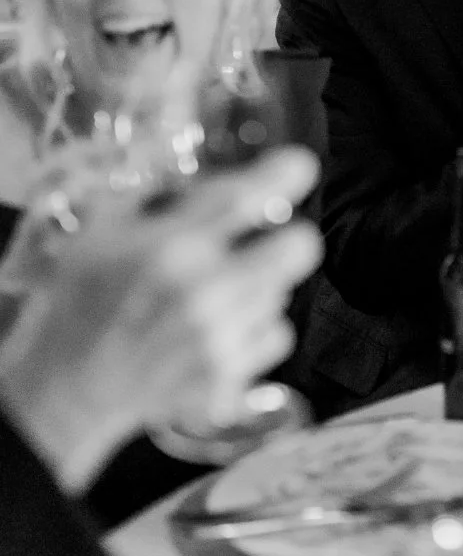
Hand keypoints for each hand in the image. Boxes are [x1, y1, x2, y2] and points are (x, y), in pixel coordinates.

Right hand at [0, 148, 321, 490]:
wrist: (70, 390)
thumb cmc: (81, 302)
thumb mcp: (100, 231)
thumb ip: (154, 194)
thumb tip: (202, 165)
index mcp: (168, 244)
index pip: (248, 195)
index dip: (285, 173)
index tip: (295, 168)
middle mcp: (202, 290)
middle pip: (299, 246)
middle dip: (287, 236)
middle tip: (265, 240)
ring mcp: (219, 338)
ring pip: (284, 290)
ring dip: (262, 284)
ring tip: (220, 291)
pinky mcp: (228, 376)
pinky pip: (277, 334)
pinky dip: (257, 329)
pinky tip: (223, 327)